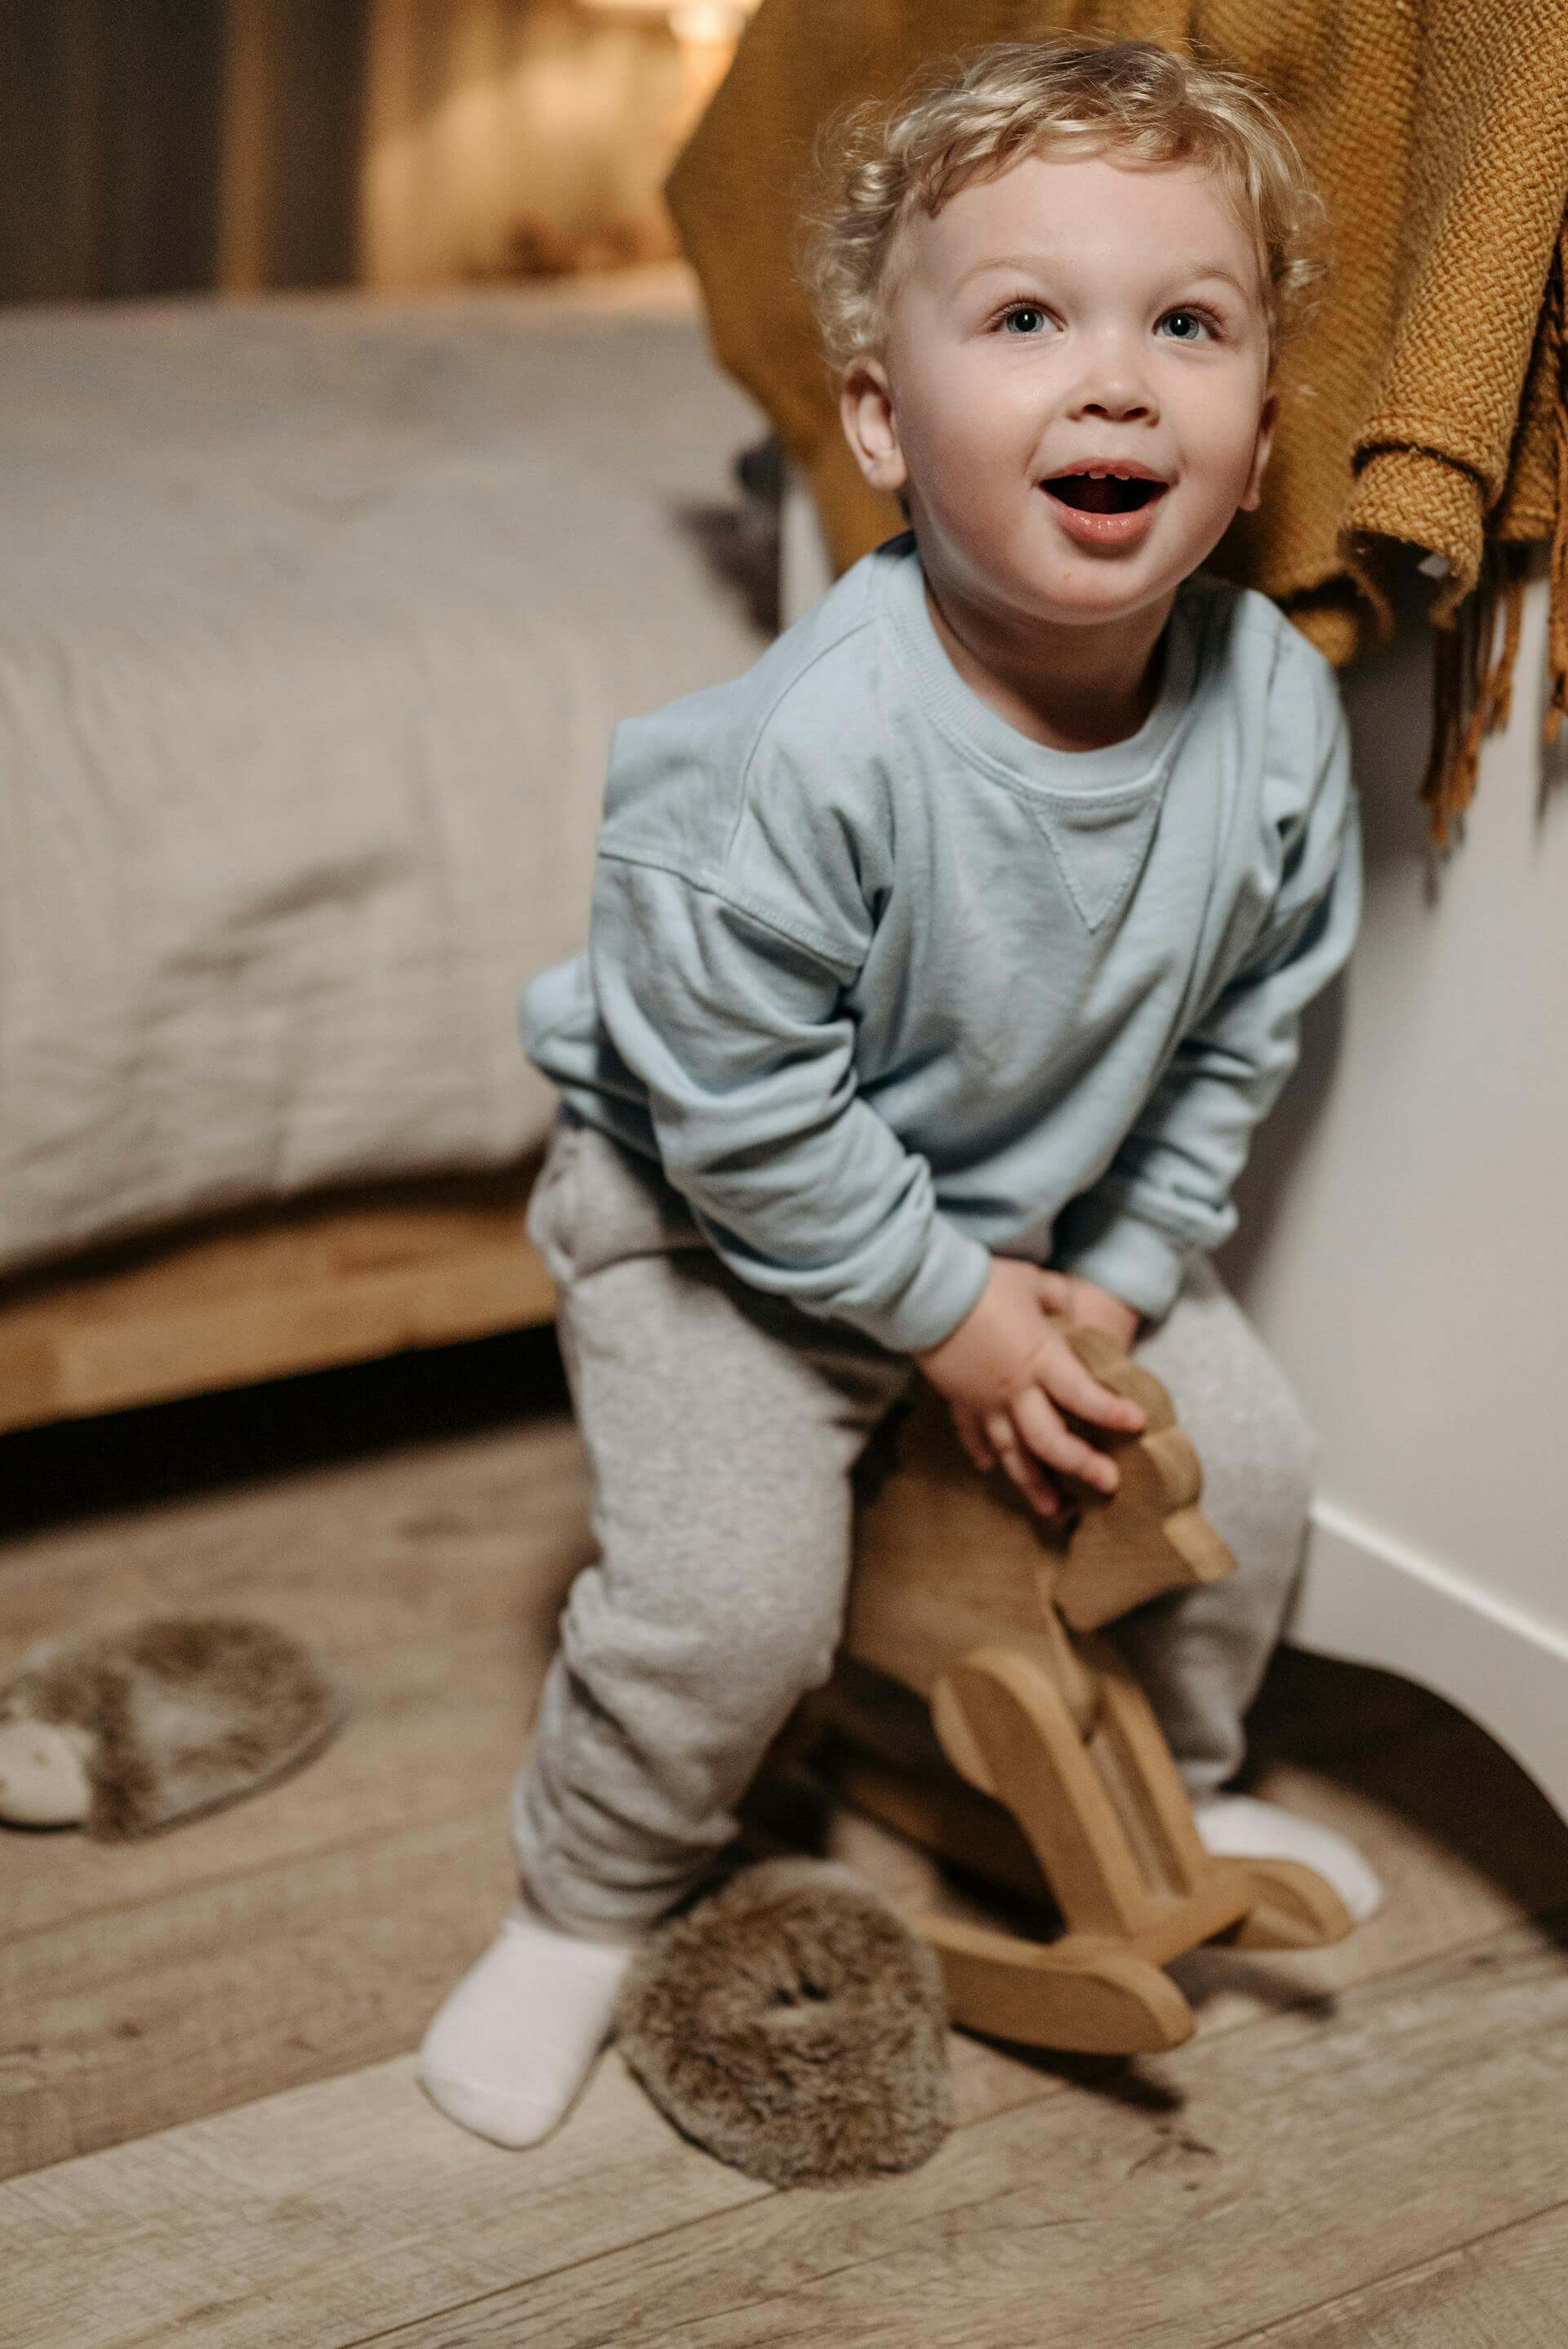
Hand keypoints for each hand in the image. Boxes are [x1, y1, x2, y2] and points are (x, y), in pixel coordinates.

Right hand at [913, 1256, 1145, 1519]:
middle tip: (1107, 1483)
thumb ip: (1061, 1298)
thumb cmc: (982, 1280)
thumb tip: (1079, 1309)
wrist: (924, 1289)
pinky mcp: (958, 1398)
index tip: (1137, 1423)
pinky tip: (991, 1469)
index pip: (1082, 1394)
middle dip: (1080, 1465)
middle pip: (1049, 1441)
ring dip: (1033, 1483)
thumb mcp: (1033, 1281)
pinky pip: (971, 1433)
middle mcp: (1014, 1389)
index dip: (1111, 1412)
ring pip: (1011, 1452)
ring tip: (1054, 1510)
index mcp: (1039, 1358)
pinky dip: (981, 1452)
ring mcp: (983, 1399)